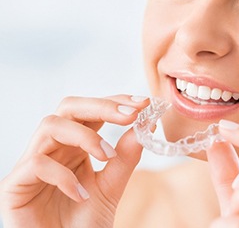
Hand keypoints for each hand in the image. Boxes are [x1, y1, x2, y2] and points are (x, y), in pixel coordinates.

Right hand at [0, 94, 148, 227]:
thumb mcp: (111, 187)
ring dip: (84, 136)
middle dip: (102, 106)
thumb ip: (126, 157)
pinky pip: (36, 164)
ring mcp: (33, 164)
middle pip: (69, 107)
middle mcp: (54, 148)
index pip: (92, 111)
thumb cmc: (83, 224)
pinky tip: (81, 194)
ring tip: (107, 156)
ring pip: (50, 125)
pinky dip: (63, 175)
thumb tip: (145, 124)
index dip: (116, 101)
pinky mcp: (15, 185)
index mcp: (76, 145)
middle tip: (130, 115)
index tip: (143, 102)